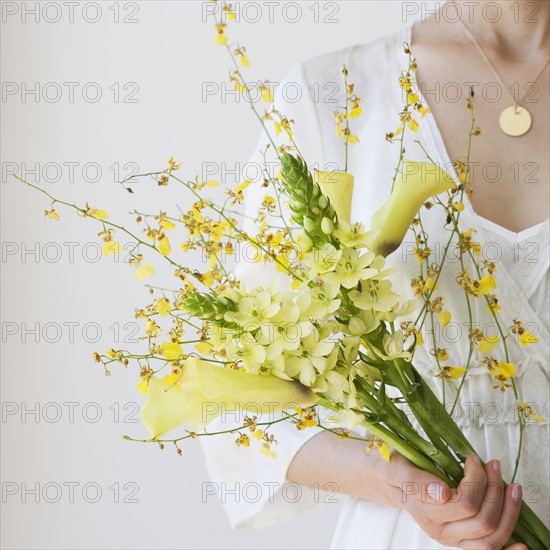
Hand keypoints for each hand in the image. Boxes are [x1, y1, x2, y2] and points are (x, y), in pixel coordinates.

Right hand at [381, 453, 524, 548]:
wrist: (390, 481)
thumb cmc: (394, 468)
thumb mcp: (396, 466)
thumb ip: (415, 480)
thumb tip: (443, 493)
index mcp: (424, 510)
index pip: (465, 503)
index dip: (476, 480)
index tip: (472, 458)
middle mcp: (439, 530)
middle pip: (482, 520)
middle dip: (495, 489)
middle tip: (492, 465)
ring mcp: (452, 539)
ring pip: (491, 537)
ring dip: (508, 510)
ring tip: (511, 485)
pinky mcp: (462, 541)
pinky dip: (509, 548)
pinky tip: (523, 545)